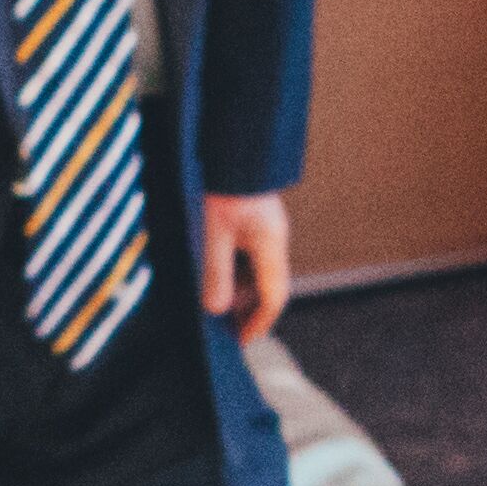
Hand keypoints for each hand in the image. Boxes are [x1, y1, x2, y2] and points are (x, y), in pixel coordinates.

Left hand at [198, 192, 293, 341]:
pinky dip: (232, 272)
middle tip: (223, 329)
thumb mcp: (213, 230)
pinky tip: (212, 277)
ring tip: (212, 307)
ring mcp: (264, 230)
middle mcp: (273, 239)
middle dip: (246, 310)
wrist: (232, 145)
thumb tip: (215, 308)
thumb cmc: (224, 184)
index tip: (242, 340)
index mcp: (271, 243)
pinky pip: (246, 256)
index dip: (260, 322)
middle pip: (266, 287)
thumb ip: (215, 271)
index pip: (274, 296)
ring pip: (255, 272)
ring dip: (236, 291)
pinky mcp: (253, 222)